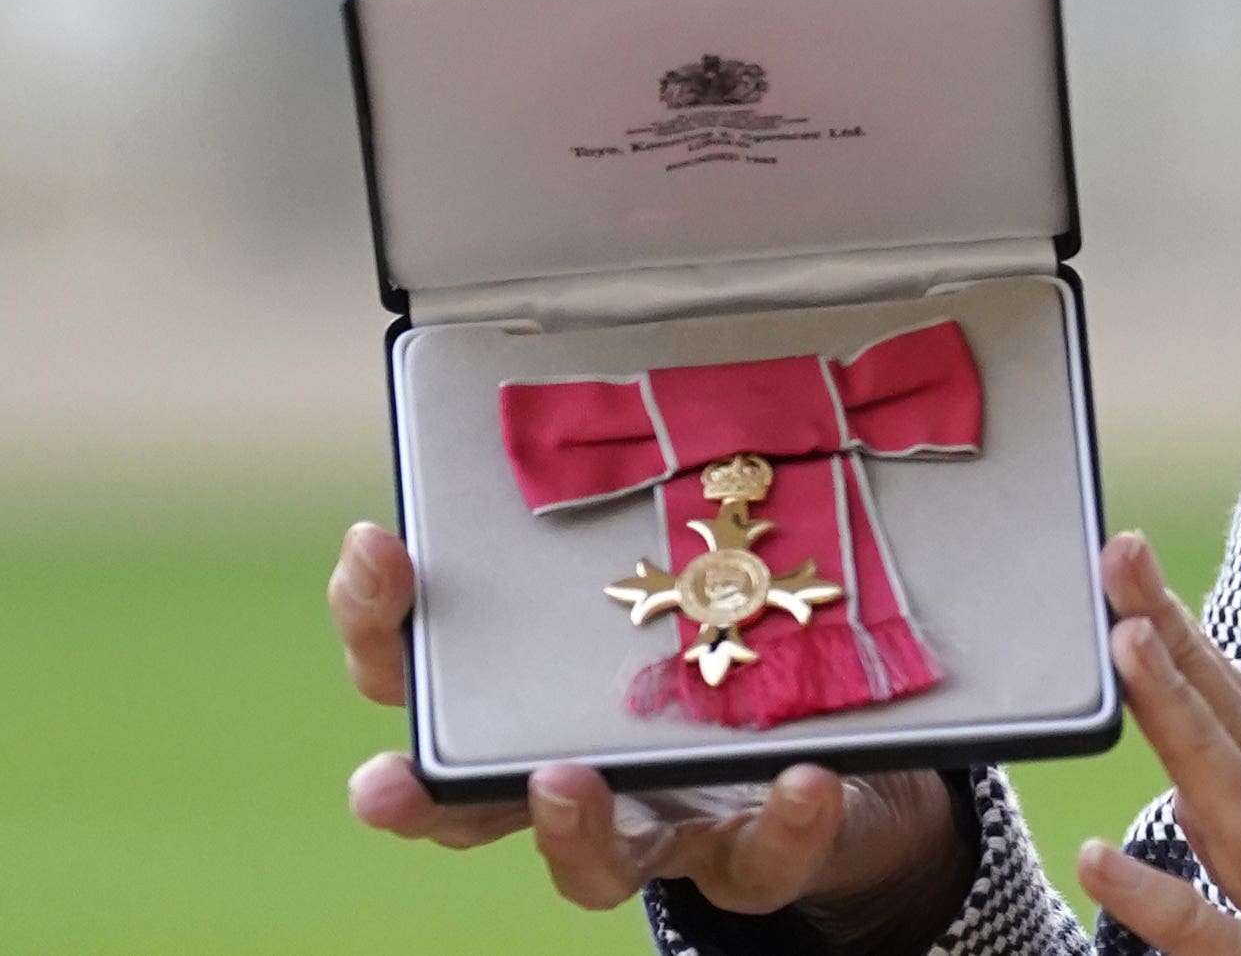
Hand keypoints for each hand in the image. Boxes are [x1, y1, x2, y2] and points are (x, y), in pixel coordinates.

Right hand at [329, 521, 972, 944]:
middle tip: (384, 780)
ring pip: (592, 863)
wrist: (854, 755)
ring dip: (568, 830)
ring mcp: (664, 821)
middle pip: (465, 801)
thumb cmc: (745, 639)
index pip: (424, 669)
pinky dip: (781, 823)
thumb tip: (629, 387)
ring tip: (564, 778)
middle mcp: (579, 771)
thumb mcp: (699, 560)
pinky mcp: (755, 852)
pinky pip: (760, 857)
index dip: (381, 615)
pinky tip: (804, 777)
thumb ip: (656, 501)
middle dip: (415, 793)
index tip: (377, 543)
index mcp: (538, 696)